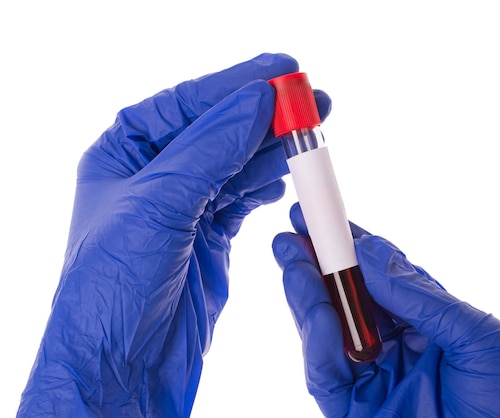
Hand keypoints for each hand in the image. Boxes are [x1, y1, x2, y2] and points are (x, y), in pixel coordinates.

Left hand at [18, 54, 330, 416]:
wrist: (122, 366)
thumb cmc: (111, 290)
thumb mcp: (158, 205)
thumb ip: (211, 149)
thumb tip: (255, 102)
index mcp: (125, 153)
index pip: (188, 104)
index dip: (236, 84)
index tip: (281, 72)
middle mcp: (155, 175)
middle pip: (220, 129)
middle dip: (265, 116)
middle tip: (312, 102)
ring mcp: (185, 206)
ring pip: (239, 163)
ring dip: (275, 149)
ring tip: (312, 135)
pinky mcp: (210, 236)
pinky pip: (246, 197)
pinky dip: (268, 184)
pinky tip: (286, 174)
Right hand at [273, 204, 499, 416]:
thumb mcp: (474, 335)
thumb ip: (418, 294)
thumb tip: (371, 252)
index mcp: (422, 321)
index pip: (375, 276)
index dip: (347, 246)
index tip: (322, 218)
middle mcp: (392, 345)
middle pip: (344, 301)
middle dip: (315, 265)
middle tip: (292, 233)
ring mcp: (372, 378)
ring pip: (325, 333)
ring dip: (307, 295)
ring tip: (294, 261)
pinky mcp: (356, 411)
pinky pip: (326, 375)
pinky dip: (317, 342)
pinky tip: (318, 313)